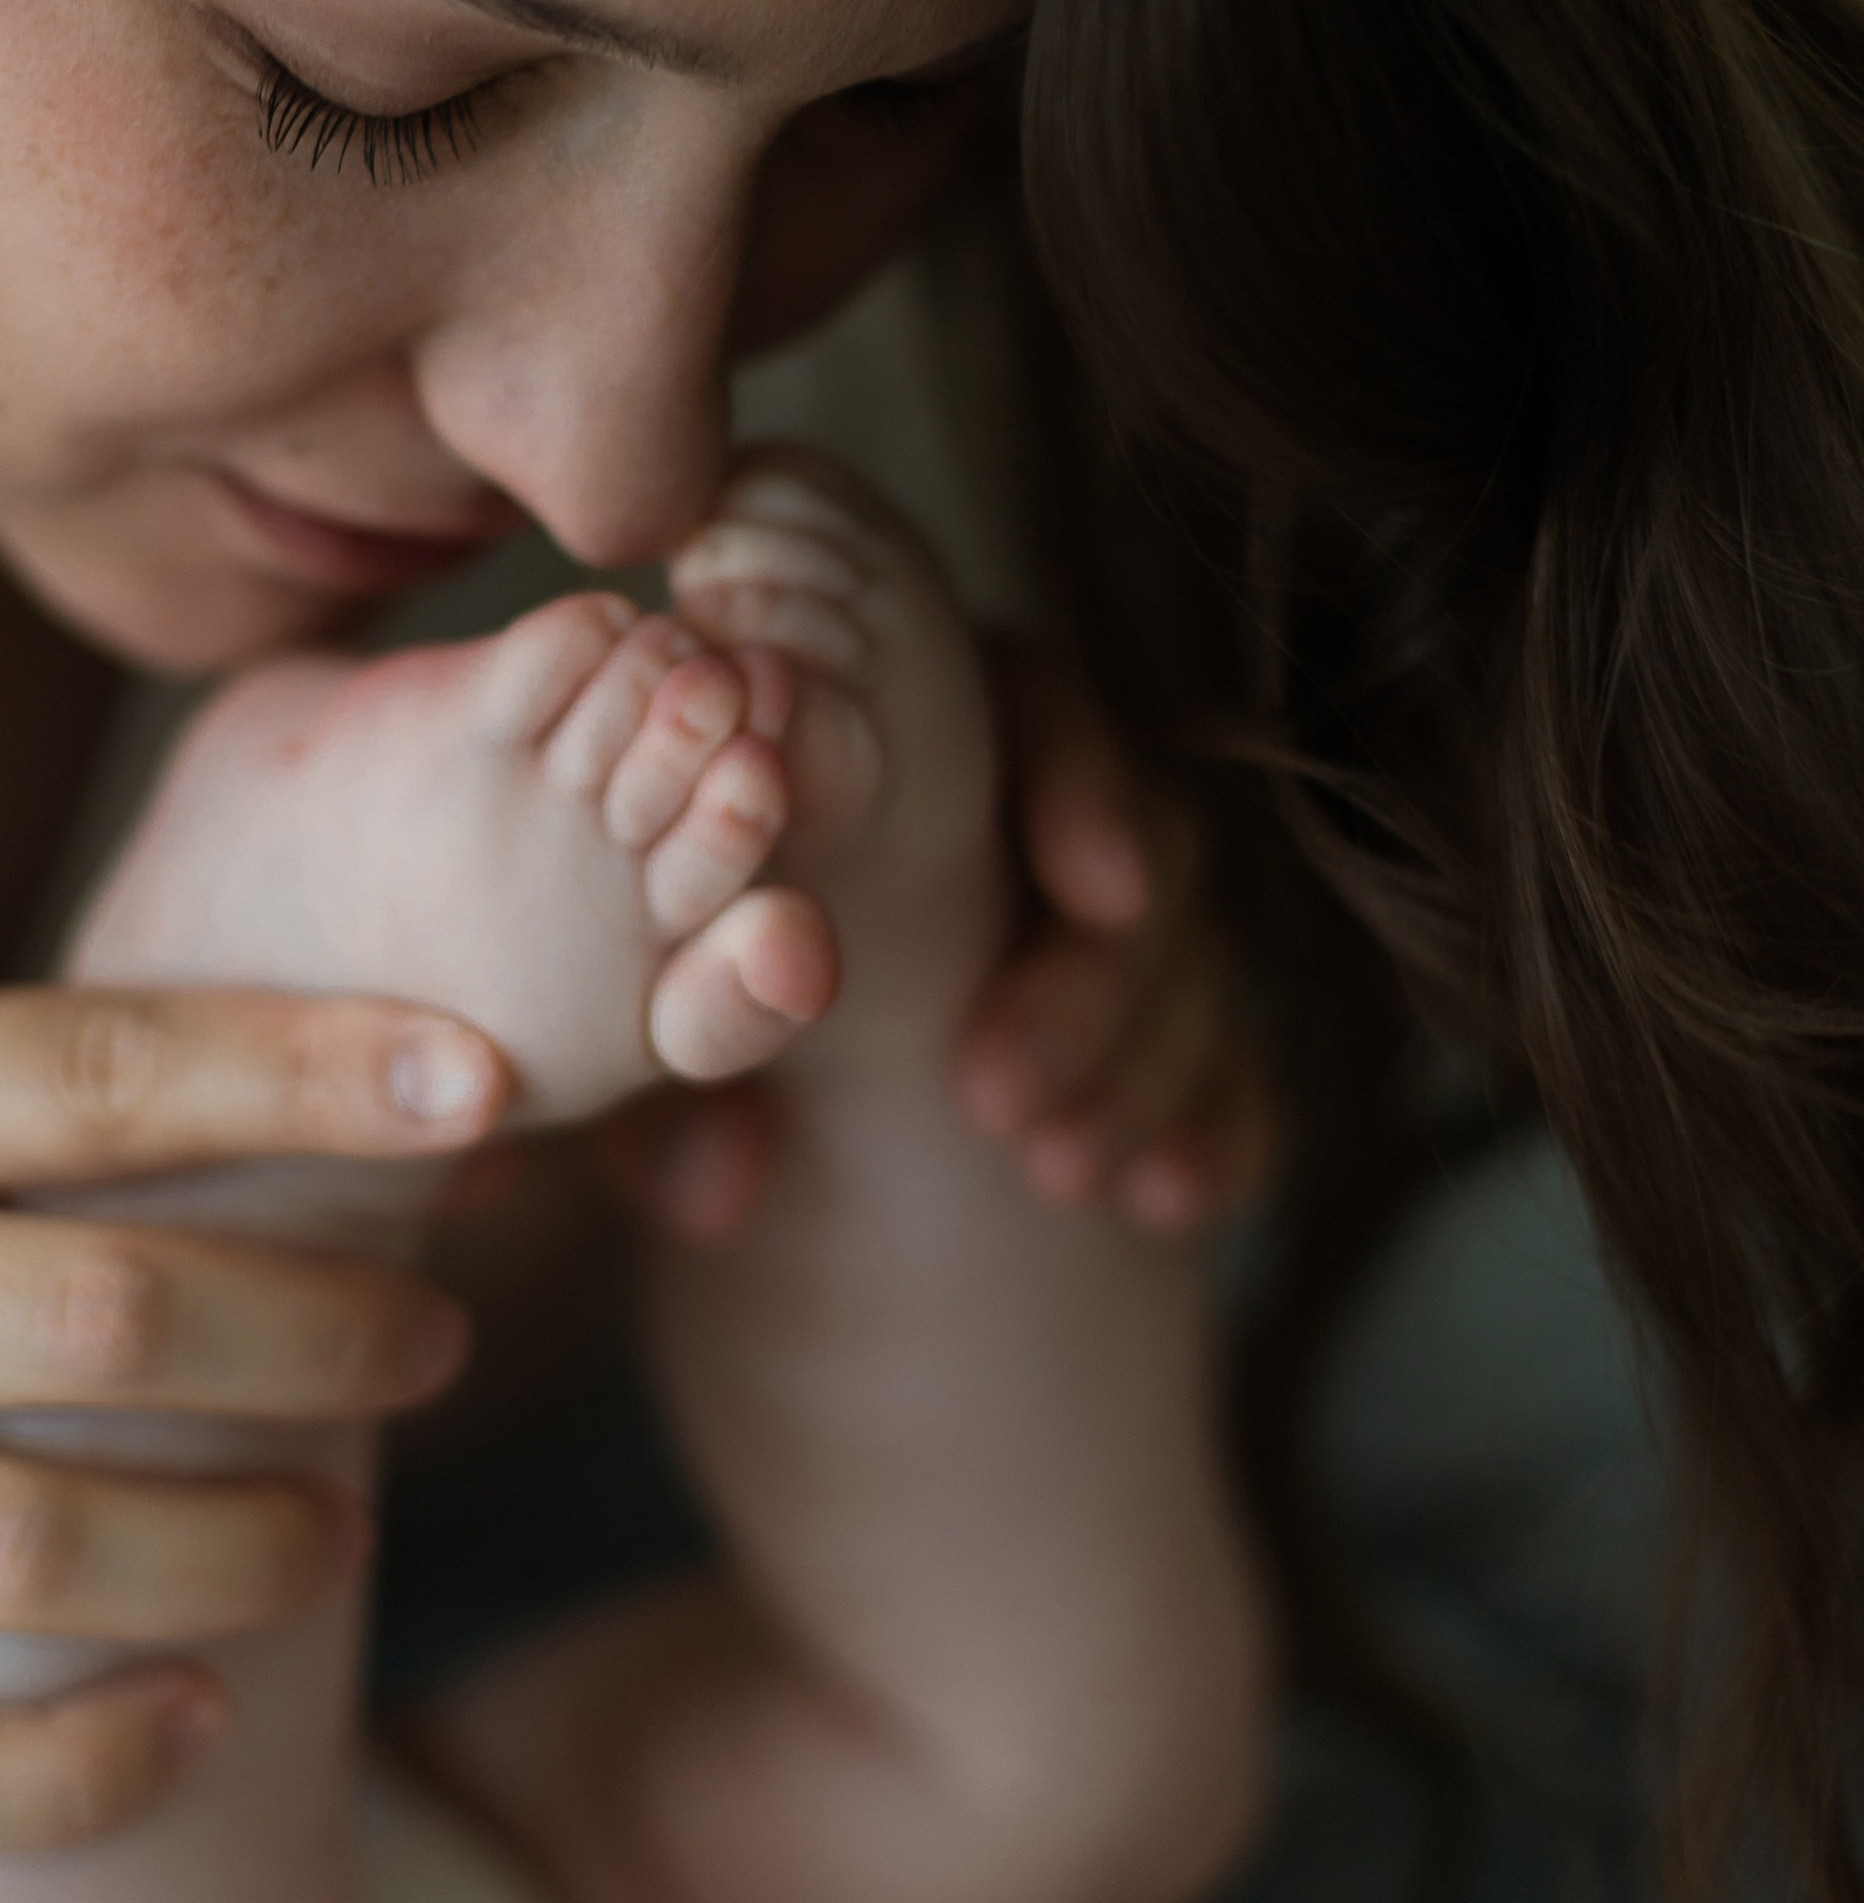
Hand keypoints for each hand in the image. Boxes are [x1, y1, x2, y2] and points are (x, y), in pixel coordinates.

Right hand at [0, 987, 504, 1846]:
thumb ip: (131, 1100)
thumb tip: (474, 1125)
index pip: (93, 1071)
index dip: (304, 1078)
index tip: (490, 1086)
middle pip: (100, 1317)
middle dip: (317, 1337)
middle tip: (437, 1345)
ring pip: (32, 1553)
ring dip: (238, 1551)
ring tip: (346, 1533)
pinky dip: (82, 1768)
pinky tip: (204, 1718)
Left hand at [601, 632, 1275, 1242]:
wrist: (761, 1129)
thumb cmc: (698, 989)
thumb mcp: (660, 1011)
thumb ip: (684, 1062)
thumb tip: (716, 1180)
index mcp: (930, 741)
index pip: (1044, 706)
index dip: (1086, 786)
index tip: (1095, 889)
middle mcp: (1050, 816)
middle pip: (1147, 846)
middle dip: (1091, 978)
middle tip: (996, 1092)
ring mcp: (1134, 936)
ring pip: (1197, 969)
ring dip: (1136, 1070)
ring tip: (1057, 1169)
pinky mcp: (1180, 1053)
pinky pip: (1241, 1082)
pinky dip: (1216, 1136)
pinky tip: (1168, 1197)